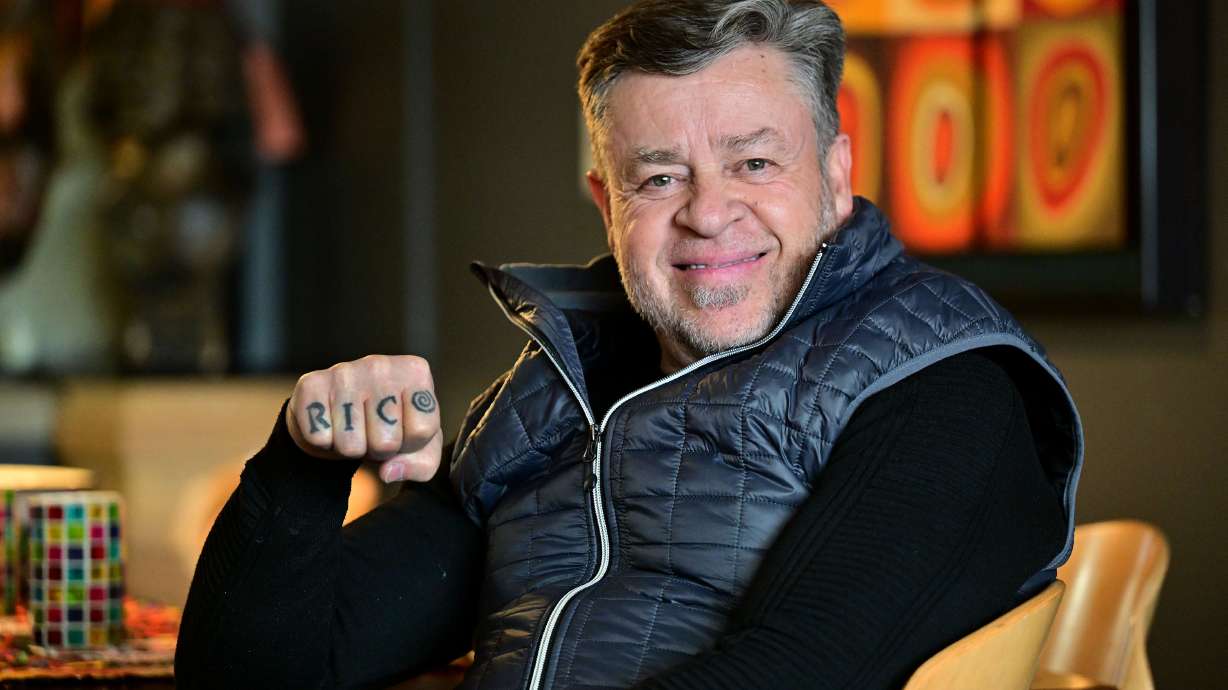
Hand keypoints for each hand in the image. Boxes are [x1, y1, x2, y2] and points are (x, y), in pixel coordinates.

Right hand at [286, 355, 441, 482]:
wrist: (340, 412)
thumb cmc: (390, 427)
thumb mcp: (419, 447)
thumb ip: (421, 466)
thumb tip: (388, 472)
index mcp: (415, 372)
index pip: (421, 430)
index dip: (410, 445)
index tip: (402, 431)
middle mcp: (381, 365)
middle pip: (387, 442)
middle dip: (380, 450)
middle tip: (373, 433)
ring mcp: (344, 371)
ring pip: (351, 445)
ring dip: (352, 449)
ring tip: (354, 428)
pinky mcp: (311, 383)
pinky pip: (319, 438)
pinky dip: (324, 442)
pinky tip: (331, 424)